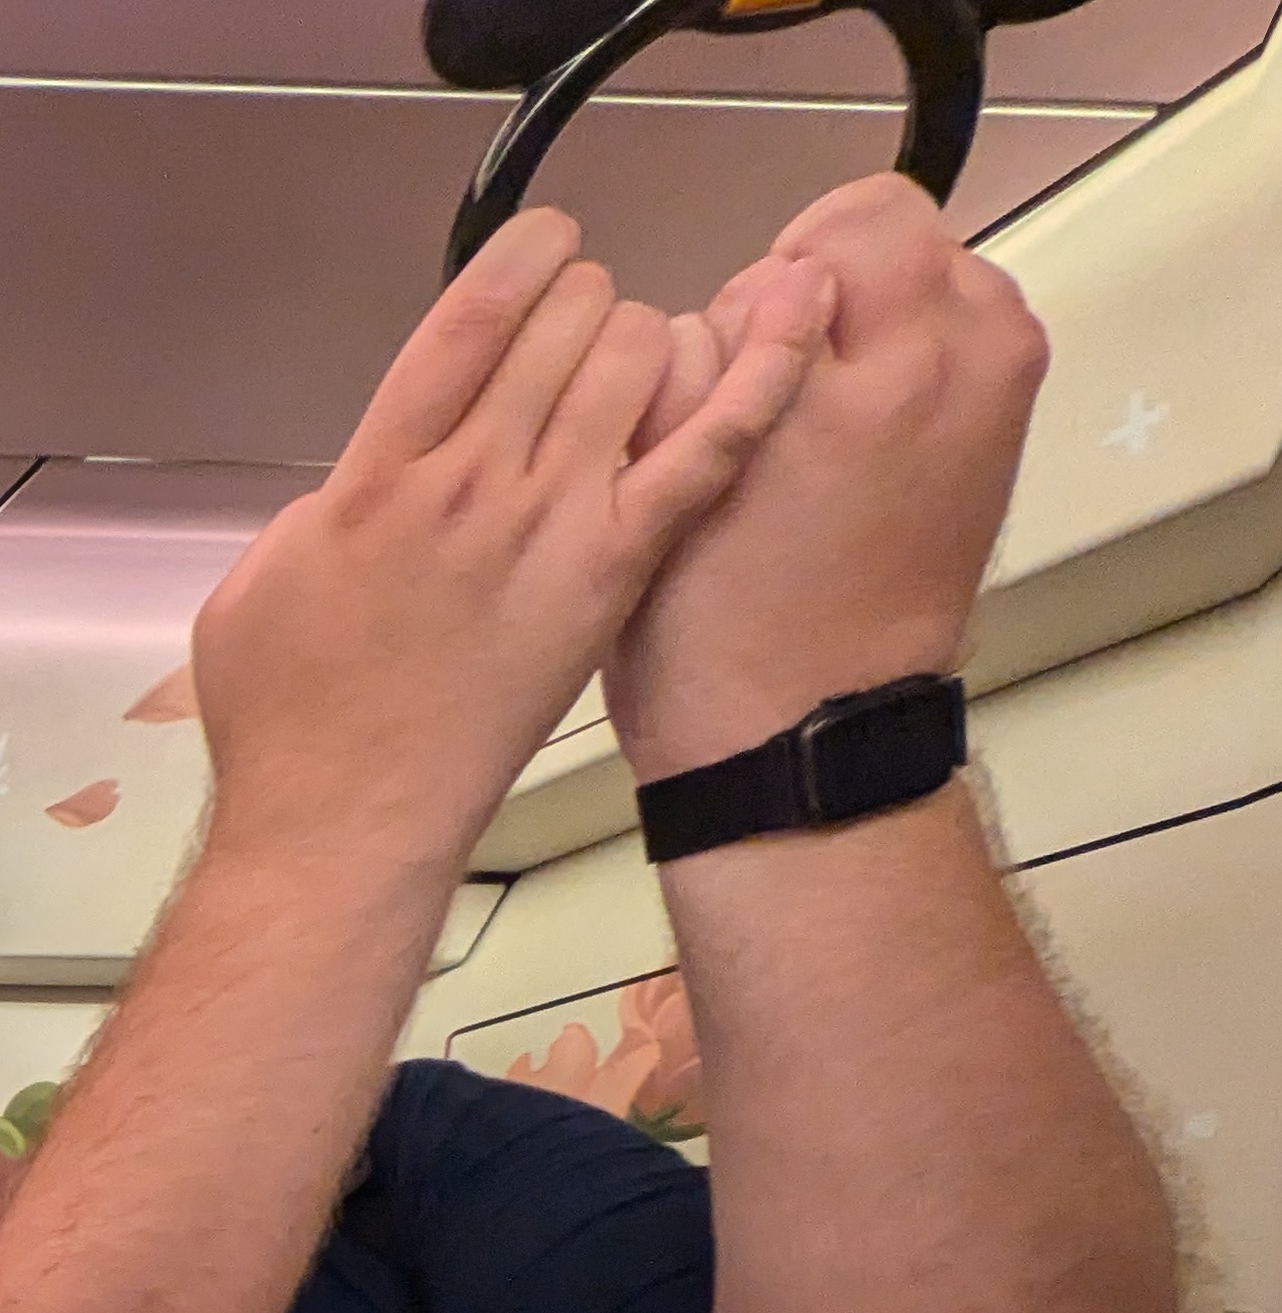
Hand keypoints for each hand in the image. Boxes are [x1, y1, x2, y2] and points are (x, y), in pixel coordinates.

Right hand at [193, 212, 827, 879]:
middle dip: (583, 305)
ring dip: (646, 342)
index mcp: (374, 475)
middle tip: (585, 334)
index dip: (521, 260)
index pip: (470, 316)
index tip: (546, 249)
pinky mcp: (612, 571)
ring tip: (638, 372)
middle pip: (563, 323)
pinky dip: (757, 379)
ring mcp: (548, 524)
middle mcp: (468, 482)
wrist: (344, 824)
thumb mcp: (257, 589)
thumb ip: (318, 513)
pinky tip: (794, 326)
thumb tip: (361, 484)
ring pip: (637, 359)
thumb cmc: (291, 725)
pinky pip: (705, 450)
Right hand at [609, 176, 1043, 779]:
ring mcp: (998, 388)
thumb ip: (710, 348)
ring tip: (818, 423)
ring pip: (927, 277)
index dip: (773, 278)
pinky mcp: (1006, 419)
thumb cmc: (715, 624)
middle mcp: (961, 362)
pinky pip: (955, 329)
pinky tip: (857, 437)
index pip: (843, 222)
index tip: (741, 360)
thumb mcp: (670, 472)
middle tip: (775, 400)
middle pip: (892, 234)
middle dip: (823, 292)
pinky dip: (907, 357)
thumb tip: (759, 297)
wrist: (801, 726)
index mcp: (876, 373)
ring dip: (869, 323)